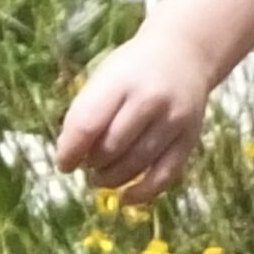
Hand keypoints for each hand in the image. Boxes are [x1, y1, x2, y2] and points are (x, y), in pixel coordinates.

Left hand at [54, 23, 218, 202]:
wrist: (185, 55)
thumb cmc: (133, 70)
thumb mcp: (105, 78)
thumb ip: (88, 113)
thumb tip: (72, 159)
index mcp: (122, 82)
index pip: (88, 124)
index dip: (70, 151)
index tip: (64, 163)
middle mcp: (151, 101)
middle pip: (111, 147)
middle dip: (93, 163)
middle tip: (89, 163)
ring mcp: (174, 121)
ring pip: (136, 164)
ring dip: (112, 178)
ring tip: (102, 177)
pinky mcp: (190, 139)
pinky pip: (165, 175)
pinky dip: (143, 192)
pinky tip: (126, 198)